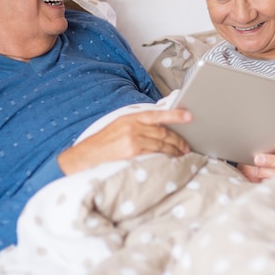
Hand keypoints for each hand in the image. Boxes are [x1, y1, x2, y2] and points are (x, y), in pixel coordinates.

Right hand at [57, 109, 191, 174]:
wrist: (86, 157)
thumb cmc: (102, 145)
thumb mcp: (118, 127)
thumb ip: (136, 126)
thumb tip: (158, 129)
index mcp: (130, 118)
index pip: (157, 114)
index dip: (175, 114)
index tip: (189, 115)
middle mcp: (133, 126)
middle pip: (162, 131)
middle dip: (177, 139)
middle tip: (186, 146)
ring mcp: (133, 139)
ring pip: (161, 143)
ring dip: (174, 149)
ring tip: (182, 154)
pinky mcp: (133, 152)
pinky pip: (154, 153)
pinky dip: (164, 156)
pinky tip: (170, 160)